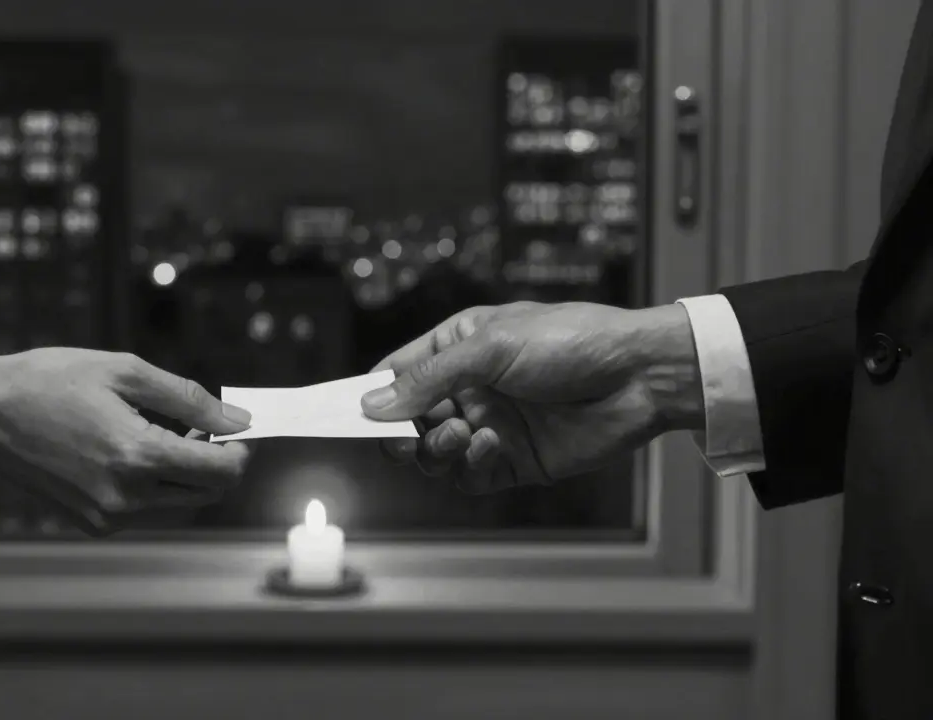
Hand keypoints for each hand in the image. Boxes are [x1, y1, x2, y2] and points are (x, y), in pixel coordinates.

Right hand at [0, 349, 252, 534]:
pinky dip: (152, 483)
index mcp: (138, 458)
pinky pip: (146, 509)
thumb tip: (238, 419)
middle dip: (213, 460)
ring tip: (150, 430)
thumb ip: (189, 400)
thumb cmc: (51, 382)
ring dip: (182, 472)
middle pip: (208, 492)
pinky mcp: (93, 523)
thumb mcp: (125, 372)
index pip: (224, 472)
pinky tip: (123, 449)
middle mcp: (127, 498)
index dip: (237, 448)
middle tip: (190, 424)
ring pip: (179, 502)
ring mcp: (108, 517)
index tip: (227, 426)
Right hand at [361, 302, 703, 493]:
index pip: (397, 375)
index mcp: (457, 348)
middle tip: (400, 438)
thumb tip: (372, 405)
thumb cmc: (572, 340)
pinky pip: (471, 477)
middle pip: (407, 423)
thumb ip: (429, 377)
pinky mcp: (515, 461)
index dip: (368, 395)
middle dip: (398, 433)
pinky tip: (492, 445)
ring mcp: (490, 426)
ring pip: (434, 455)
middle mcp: (469, 389)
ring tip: (462, 433)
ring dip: (437, 449)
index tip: (340, 415)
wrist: (641, 376)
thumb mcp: (491, 344)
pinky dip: (471, 466)